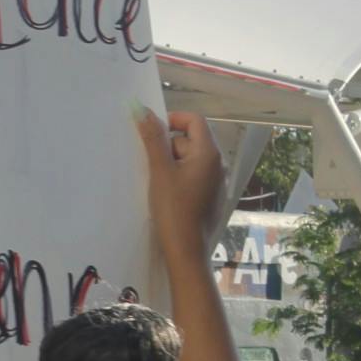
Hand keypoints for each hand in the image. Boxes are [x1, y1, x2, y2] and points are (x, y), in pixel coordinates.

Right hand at [133, 106, 224, 261]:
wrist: (187, 250)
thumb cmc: (173, 209)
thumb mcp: (159, 171)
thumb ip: (152, 138)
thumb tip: (142, 109)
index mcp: (209, 153)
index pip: (194, 120)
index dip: (172, 120)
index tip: (151, 133)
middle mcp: (218, 164)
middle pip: (191, 140)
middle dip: (169, 147)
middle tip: (152, 166)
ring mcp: (217, 181)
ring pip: (191, 159)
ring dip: (172, 164)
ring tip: (158, 183)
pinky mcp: (212, 196)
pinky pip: (195, 176)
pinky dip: (180, 177)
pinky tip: (168, 196)